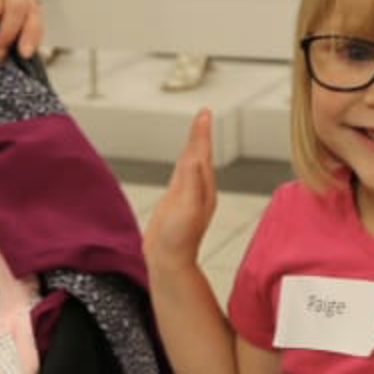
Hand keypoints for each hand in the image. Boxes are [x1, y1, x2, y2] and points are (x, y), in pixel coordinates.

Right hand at [143, 110, 217, 272]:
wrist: (168, 260)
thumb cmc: (177, 238)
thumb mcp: (186, 207)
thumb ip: (191, 181)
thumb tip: (196, 157)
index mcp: (202, 187)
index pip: (202, 153)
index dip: (201, 132)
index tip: (204, 113)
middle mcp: (198, 188)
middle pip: (199, 154)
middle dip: (200, 133)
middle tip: (203, 114)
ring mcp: (188, 194)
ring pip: (191, 162)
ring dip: (194, 145)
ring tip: (197, 129)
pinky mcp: (176, 200)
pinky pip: (182, 173)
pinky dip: (183, 161)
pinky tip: (184, 160)